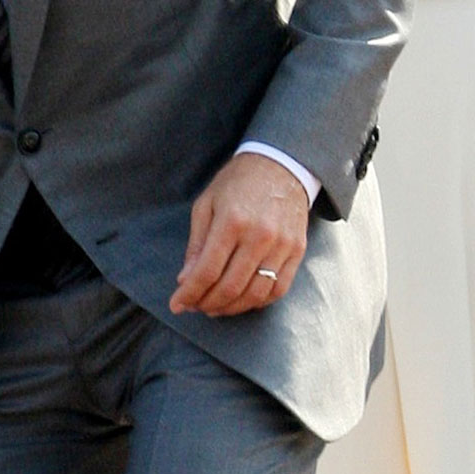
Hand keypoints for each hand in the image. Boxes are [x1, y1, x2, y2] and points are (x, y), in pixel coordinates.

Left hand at [171, 151, 309, 317]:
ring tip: (215, 307)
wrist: (281, 165)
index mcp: (232, 221)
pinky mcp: (297, 250)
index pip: (207, 271)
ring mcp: (282, 245)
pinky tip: (242, 300)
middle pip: (230, 287)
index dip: (189, 293)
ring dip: (231, 308)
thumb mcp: (207, 205)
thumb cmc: (237, 184)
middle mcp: (260, 235)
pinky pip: (278, 289)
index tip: (176, 305)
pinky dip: (258, 302)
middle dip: (207, 304)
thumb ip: (196, 245)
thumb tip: (185, 280)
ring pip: (255, 293)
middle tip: (195, 306)